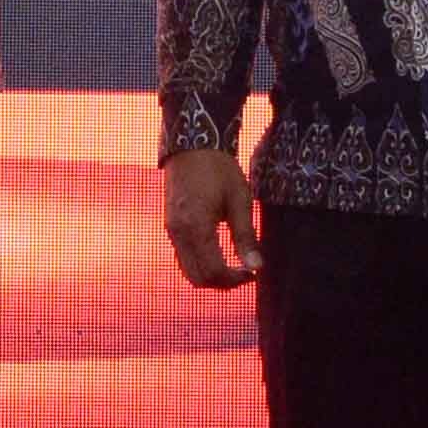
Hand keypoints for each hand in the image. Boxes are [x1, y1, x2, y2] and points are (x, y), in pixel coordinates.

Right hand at [163, 140, 261, 292]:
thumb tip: (256, 266)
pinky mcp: (171, 225)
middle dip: (222, 283)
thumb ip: (246, 237)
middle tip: (244, 273)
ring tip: (233, 266)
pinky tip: (218, 253)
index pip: (213, 272)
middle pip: (197, 278)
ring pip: (187, 270)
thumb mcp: (239, 200)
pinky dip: (199, 264)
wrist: (192, 144)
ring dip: (210, 275)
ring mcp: (171, 230)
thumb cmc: (219, 169)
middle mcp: (179, 233)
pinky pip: (182, 257)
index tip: (252, 273)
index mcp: (196, 228)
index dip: (234, 280)